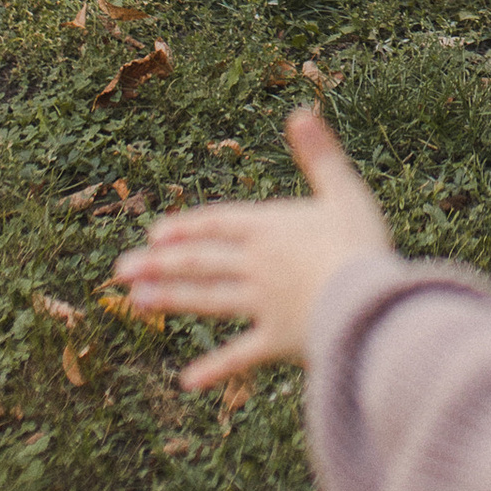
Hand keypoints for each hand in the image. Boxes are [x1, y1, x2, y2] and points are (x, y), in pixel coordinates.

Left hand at [113, 108, 392, 389]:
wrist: (368, 302)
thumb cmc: (361, 243)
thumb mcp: (344, 191)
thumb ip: (320, 154)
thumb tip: (300, 110)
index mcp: (271, 228)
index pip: (219, 224)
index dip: (188, 228)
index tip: (157, 233)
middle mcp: (256, 265)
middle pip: (201, 261)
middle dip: (161, 263)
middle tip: (121, 269)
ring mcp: (262, 304)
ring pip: (208, 299)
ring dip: (172, 299)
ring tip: (138, 302)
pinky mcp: (276, 340)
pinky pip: (239, 356)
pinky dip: (215, 368)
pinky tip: (187, 380)